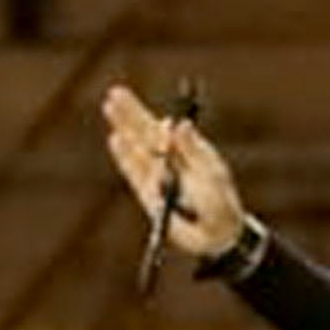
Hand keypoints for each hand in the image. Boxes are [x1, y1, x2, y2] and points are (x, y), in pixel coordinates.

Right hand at [102, 82, 248, 268]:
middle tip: (115, 92)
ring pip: (136, 146)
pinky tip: (115, 139)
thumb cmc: (219, 204)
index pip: (169, 128)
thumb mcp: (210, 175)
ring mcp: (156, 175)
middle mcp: (169, 159)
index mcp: (187, 150)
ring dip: (124, 126)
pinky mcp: (147, 193)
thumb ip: (192, 151)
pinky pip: (133, 171)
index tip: (164, 123)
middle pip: (146, 132)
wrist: (214, 236)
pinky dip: (125, 155)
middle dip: (131, 113)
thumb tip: (179, 124)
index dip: (159, 119)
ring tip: (109, 106)